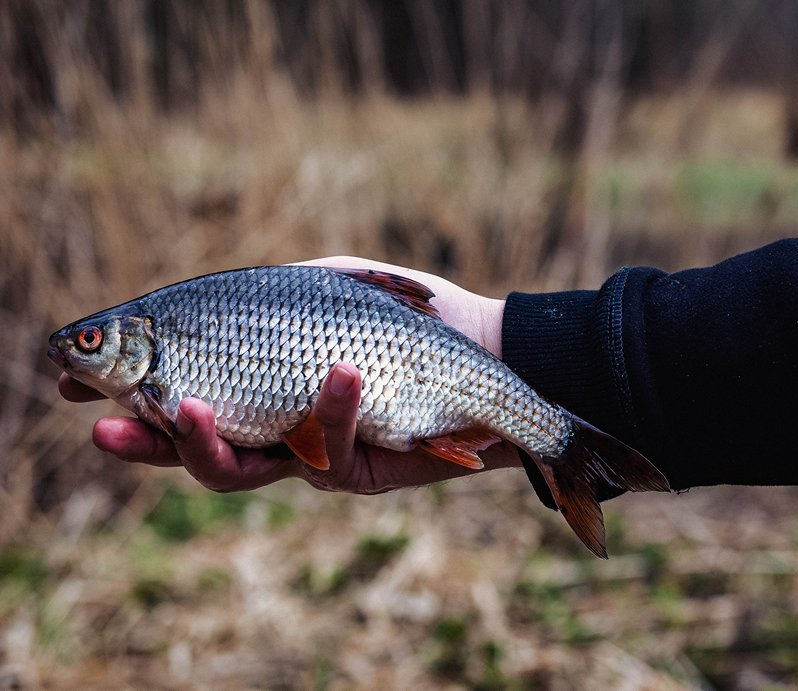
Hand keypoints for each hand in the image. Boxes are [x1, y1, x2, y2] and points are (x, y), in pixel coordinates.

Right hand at [58, 257, 518, 492]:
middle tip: (102, 426)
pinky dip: (331, 408)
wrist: (491, 351)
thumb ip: (272, 294)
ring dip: (205, 445)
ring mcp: (315, 454)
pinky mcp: (363, 473)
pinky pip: (329, 452)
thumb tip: (203, 307)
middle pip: (196, 449)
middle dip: (145, 441)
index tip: (72, 378)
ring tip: (184, 407)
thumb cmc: (410, 314)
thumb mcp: (329, 285)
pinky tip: (342, 369)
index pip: (181, 395)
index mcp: (262, 383)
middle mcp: (279, 427)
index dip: (128, 394)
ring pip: (244, 472)